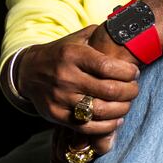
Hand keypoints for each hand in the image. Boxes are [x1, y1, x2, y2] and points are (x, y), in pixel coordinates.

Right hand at [16, 26, 139, 139]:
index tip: (134, 73)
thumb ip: (102, 36)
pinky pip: (88, 127)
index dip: (128, 72)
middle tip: (134, 89)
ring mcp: (60, 98)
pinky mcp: (56, 115)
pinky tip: (116, 119)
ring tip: (127, 104)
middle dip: (130, 91)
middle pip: (108, 90)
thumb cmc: (62, 54)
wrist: (28, 71)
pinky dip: (107, 126)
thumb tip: (129, 35)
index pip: (108, 66)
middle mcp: (65, 77)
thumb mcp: (78, 38)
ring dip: (122, 109)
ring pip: (100, 111)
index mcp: (72, 55)